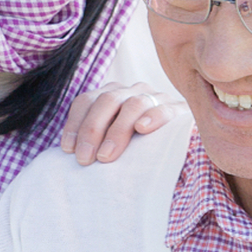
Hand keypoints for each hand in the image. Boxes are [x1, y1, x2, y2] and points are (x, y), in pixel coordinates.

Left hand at [60, 81, 182, 165]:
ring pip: (132, 104)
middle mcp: (131, 92)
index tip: (68, 149)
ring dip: (117, 131)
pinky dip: (152, 117)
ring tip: (106, 155)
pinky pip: (164, 109)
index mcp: (112, 97)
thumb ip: (96, 143)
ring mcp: (156, 98)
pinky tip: (142, 129)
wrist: (183, 153)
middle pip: (106, 101)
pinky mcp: (179, 110)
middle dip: (92, 130)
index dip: (74, 123)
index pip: (87, 101)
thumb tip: (69, 155)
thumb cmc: (140, 154)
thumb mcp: (114, 146)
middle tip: (85, 159)